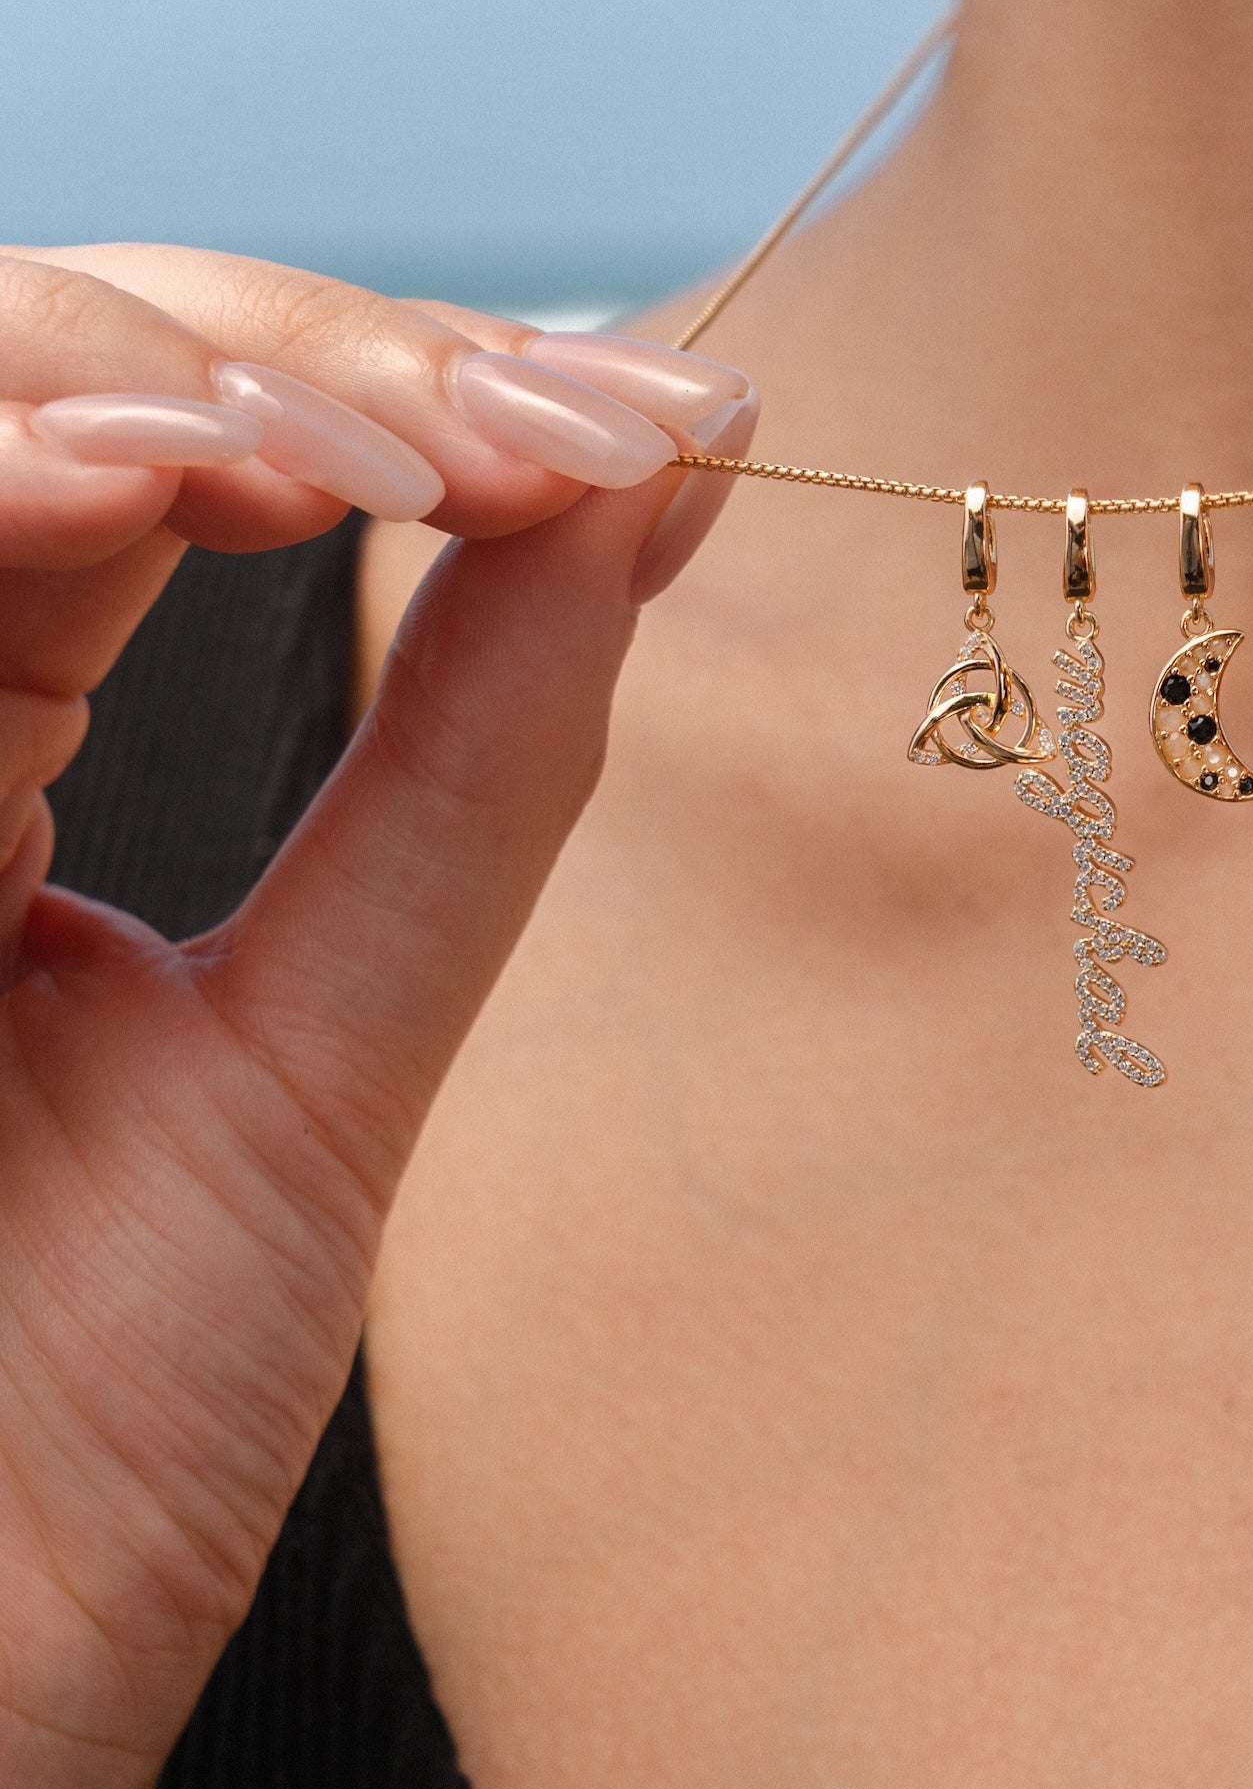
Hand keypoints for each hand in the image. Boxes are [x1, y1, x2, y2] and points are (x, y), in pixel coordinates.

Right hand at [0, 245, 753, 1788]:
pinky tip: (172, 484)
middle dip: (307, 348)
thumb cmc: (89, 1440)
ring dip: (147, 373)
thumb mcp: (325, 1061)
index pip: (167, 445)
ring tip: (395, 457)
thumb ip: (460, 773)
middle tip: (554, 427)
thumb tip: (639, 501)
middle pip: (41, 366)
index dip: (403, 391)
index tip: (655, 431)